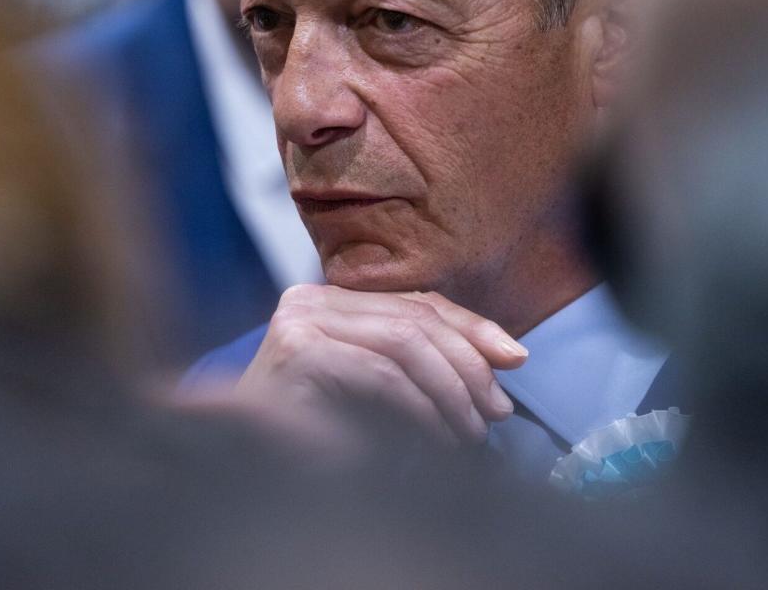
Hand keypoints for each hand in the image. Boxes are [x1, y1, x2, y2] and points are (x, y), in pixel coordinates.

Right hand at [233, 284, 527, 460]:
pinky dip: (420, 408)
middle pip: (416, 319)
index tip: (516, 359)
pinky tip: (438, 437)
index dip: (474, 329)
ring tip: (471, 430)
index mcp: (333, 299)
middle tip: (496, 410)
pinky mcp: (299, 351)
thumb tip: (508, 356)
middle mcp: (311, 298)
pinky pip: (382, 374)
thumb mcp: (387, 388)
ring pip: (406, 342)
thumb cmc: (319, 436)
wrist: (251, 469)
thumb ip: (430, 362)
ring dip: (450, 390)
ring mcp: (301, 320)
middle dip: (469, 364)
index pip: (419, 304)